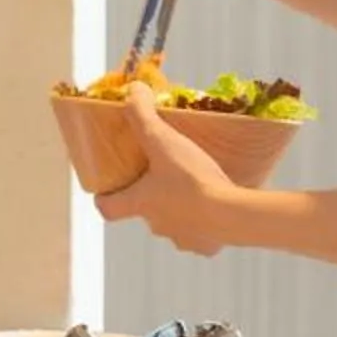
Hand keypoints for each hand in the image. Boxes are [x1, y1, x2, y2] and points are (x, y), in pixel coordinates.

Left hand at [93, 86, 240, 255]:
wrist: (232, 214)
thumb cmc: (191, 179)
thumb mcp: (163, 140)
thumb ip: (142, 114)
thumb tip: (132, 90)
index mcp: (140, 203)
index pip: (107, 208)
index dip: (104, 197)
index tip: (108, 188)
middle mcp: (157, 226)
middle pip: (145, 211)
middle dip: (152, 194)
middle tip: (165, 173)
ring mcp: (183, 238)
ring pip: (175, 223)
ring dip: (180, 207)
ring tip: (197, 186)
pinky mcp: (207, 246)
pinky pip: (202, 234)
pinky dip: (206, 221)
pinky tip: (218, 203)